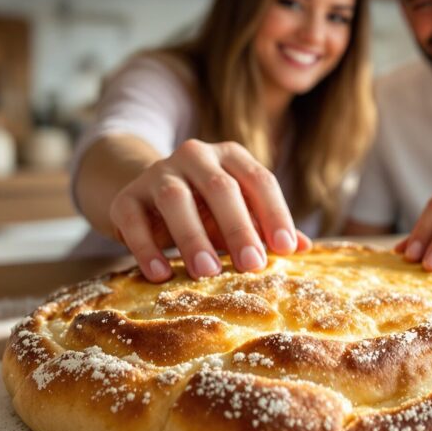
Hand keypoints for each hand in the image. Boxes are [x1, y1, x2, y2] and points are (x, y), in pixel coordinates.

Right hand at [109, 139, 308, 281]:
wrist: (144, 193)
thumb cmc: (205, 208)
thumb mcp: (238, 213)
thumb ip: (267, 228)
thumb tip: (305, 248)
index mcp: (230, 156)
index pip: (259, 179)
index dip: (275, 213)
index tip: (286, 249)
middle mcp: (195, 156)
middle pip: (219, 187)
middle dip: (238, 227)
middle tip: (252, 266)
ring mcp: (157, 173)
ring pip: (175, 199)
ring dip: (193, 236)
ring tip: (208, 272)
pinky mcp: (126, 197)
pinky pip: (133, 219)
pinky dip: (145, 247)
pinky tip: (160, 274)